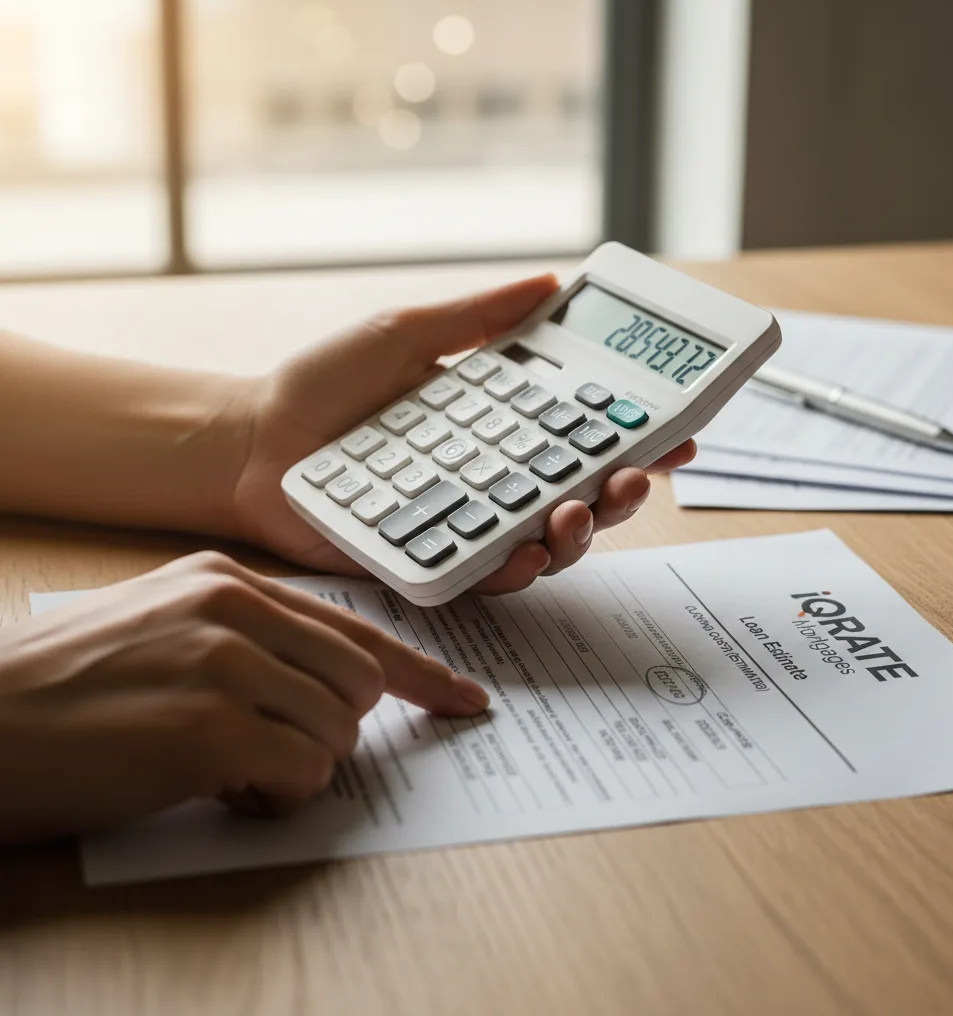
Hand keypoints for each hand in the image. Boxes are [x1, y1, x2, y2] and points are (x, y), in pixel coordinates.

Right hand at [0, 551, 487, 843]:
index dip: (419, 670)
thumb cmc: (64, 687)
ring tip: (230, 769)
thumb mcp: (163, 626)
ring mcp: (223, 665)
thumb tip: (331, 686)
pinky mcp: (207, 730)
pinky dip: (276, 796)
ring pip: (339, 730)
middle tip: (279, 748)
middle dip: (340, 727)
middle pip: (361, 680)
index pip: (354, 625)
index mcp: (227, 580)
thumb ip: (250, 637)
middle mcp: (233, 610)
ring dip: (300, 766)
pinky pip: (303, 773)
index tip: (463, 698)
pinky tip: (219, 789)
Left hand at [230, 276, 696, 591]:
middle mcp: (491, 480)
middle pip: (581, 493)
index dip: (637, 433)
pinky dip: (518, 566)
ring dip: (581, 530)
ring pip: (547, 541)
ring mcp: (465, 524)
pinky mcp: (431, 562)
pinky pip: (488, 574)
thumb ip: (477, 317)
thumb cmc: (322, 388)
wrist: (252, 441)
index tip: (681, 427)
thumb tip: (549, 282)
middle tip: (639, 474)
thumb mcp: (406, 334)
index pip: (582, 433)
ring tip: (580, 508)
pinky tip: (531, 550)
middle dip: (625, 489)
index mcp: (497, 426)